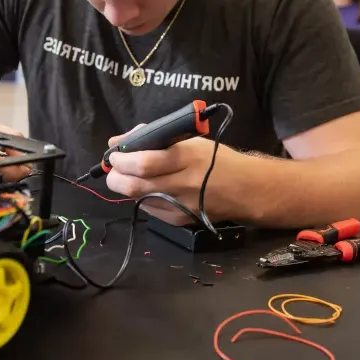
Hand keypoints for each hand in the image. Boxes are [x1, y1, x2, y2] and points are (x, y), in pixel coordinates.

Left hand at [104, 127, 239, 225]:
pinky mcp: (180, 220)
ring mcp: (181, 205)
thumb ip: (155, 138)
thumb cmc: (217, 159)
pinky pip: (149, 209)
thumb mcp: (190, 141)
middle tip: (114, 169)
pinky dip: (141, 197)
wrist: (246, 189)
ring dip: (125, 187)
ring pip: (138, 199)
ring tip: (127, 176)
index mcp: (187, 157)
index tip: (115, 154)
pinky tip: (147, 188)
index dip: (121, 160)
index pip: (144, 162)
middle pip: (134, 186)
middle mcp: (183, 183)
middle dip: (115, 177)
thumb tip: (120, 141)